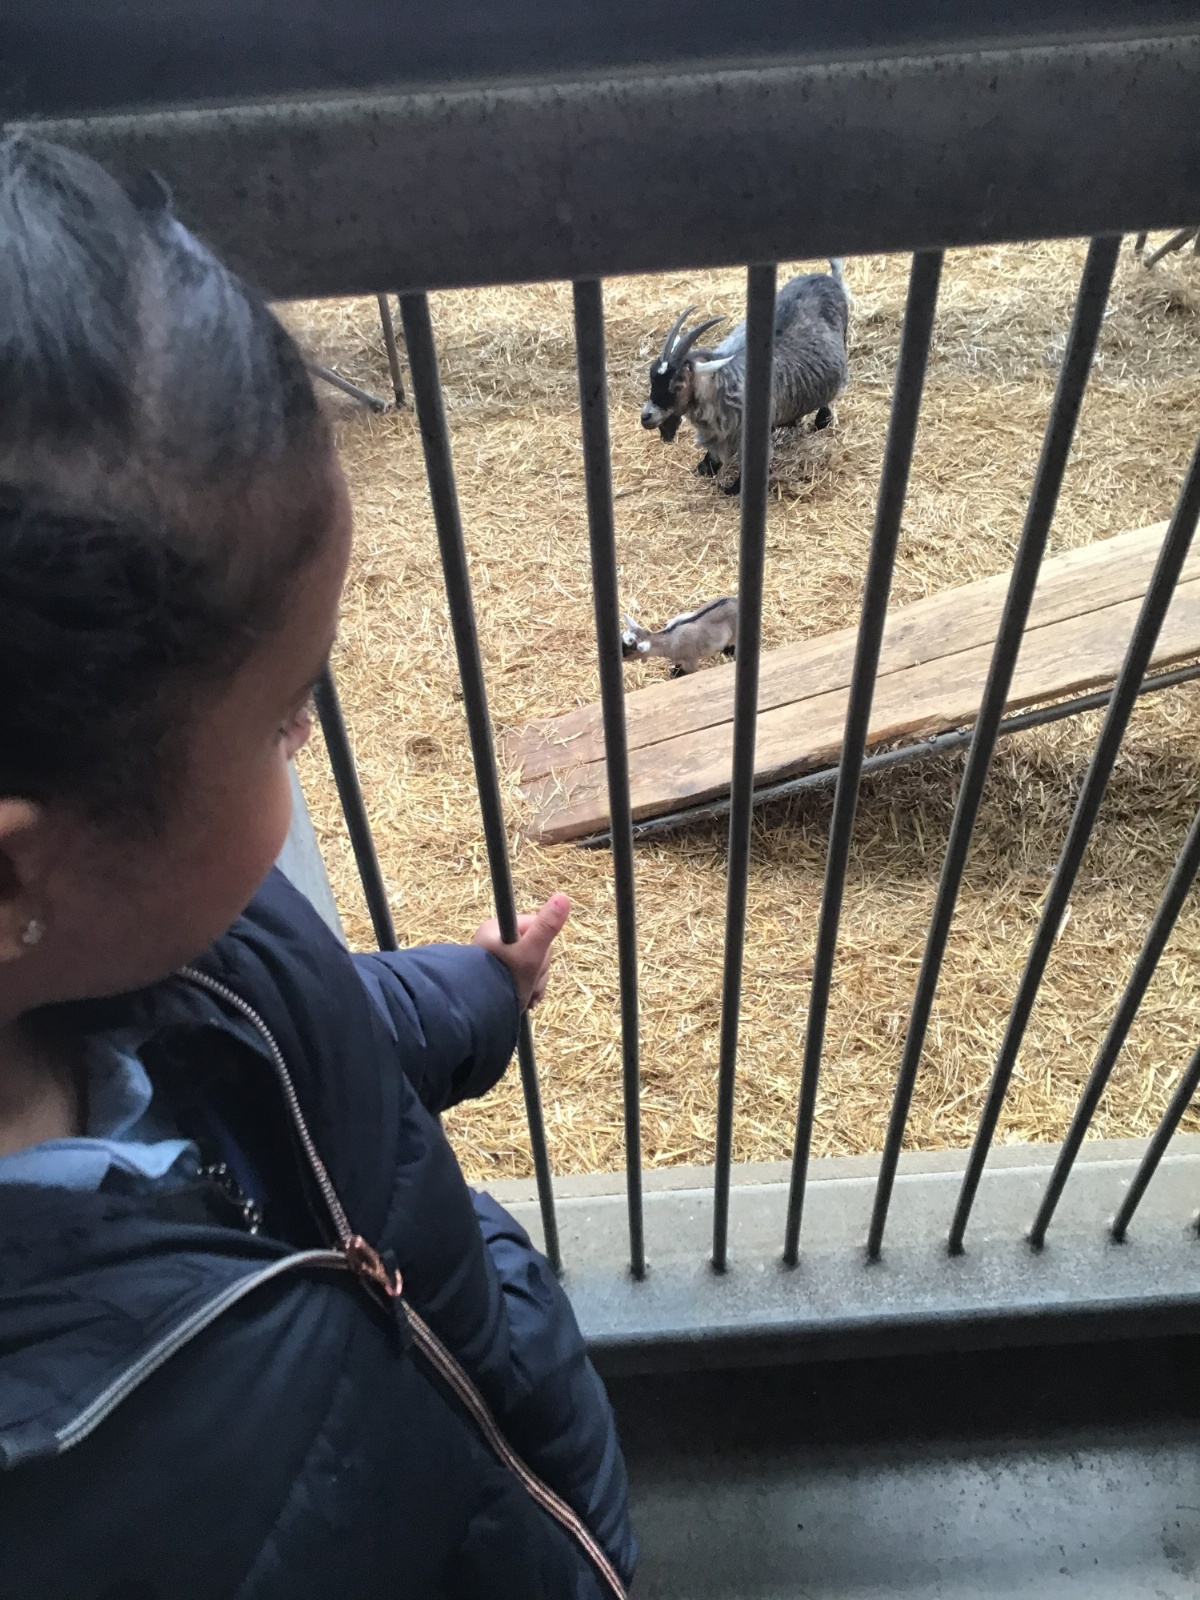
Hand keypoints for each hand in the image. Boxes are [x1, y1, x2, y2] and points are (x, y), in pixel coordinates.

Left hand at [472, 893, 569, 1011]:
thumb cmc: (504, 981)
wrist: (478, 1015)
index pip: (536, 928)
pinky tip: (525, 1002)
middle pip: (536, 949)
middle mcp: (495, 940)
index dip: (541, 948)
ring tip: (525, 996)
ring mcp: (497, 958)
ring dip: (535, 984)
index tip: (532, 961)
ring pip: (533, 966)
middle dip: (538, 971)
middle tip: (528, 982)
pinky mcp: (499, 975)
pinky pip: (524, 977)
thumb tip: (563, 897)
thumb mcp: (530, 953)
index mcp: (497, 928)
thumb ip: (546, 927)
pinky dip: (529, 990)